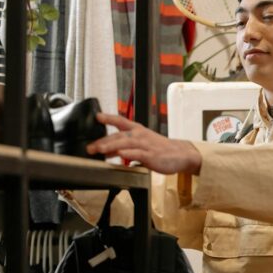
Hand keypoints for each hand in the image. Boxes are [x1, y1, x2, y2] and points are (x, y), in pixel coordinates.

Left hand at [87, 113, 201, 174]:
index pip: (121, 121)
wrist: (182, 154)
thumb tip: (107, 151)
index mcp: (138, 130)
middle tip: (90, 147)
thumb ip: (124, 146)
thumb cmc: (161, 149)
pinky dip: (129, 154)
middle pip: (119, 135)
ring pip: (126, 143)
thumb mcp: (142, 144)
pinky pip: (138, 154)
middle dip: (103, 141)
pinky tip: (121, 154)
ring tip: (100, 149)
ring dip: (112, 146)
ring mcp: (146, 145)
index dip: (109, 118)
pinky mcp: (152, 156)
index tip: (97, 116)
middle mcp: (140, 136)